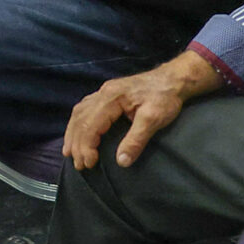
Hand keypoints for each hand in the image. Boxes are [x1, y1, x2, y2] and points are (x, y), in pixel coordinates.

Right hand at [64, 51, 221, 170]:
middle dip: (77, 144)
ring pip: (79, 113)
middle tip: (79, 165)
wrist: (174, 79)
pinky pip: (84, 108)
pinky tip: (77, 133)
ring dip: (73, 134)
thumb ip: (136, 140)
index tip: (89, 164)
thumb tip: (121, 162)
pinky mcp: (108, 94)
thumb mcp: (154, 119)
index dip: (86, 146)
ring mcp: (104, 92)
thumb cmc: (165, 97)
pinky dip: (78, 123)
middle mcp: (103, 93)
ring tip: (70, 153)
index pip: (90, 124)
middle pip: (81, 119)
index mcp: (112, 97)